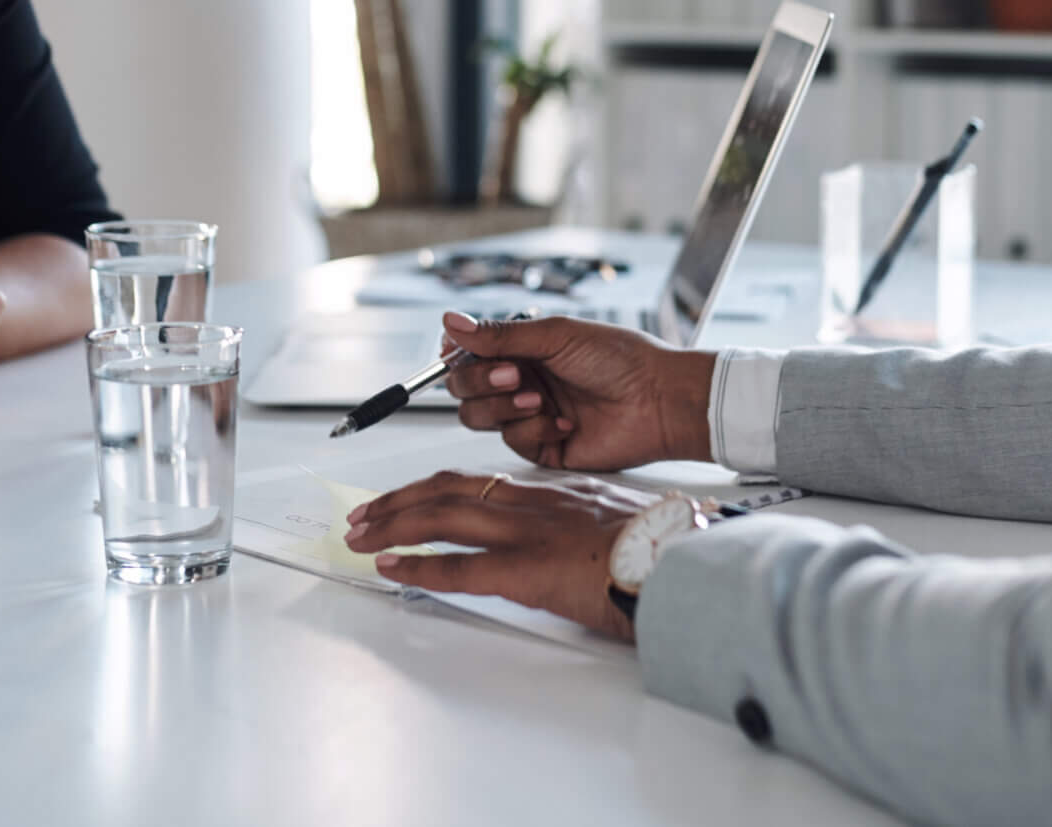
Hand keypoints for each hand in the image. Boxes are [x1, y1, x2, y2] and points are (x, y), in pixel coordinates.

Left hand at [343, 469, 659, 641]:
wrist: (691, 565)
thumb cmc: (666, 554)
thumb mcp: (617, 528)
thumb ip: (585, 530)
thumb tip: (571, 549)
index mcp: (556, 493)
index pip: (478, 480)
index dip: (433, 487)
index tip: (406, 499)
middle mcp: (536, 504)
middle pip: (448, 489)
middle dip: (398, 501)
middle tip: (363, 514)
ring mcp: (530, 533)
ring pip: (443, 516)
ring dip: (394, 524)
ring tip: (360, 536)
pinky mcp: (529, 569)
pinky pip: (460, 567)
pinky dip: (419, 567)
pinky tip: (392, 571)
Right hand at [437, 312, 715, 470]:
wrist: (659, 401)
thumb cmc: (621, 359)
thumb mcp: (556, 335)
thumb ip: (499, 335)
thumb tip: (451, 322)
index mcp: (523, 349)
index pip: (467, 355)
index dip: (456, 356)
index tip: (456, 352)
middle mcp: (521, 381)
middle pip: (463, 389)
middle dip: (480, 381)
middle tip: (513, 373)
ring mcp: (529, 416)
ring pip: (479, 418)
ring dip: (504, 407)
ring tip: (539, 398)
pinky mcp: (542, 447)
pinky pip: (513, 443)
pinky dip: (535, 430)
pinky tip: (565, 423)